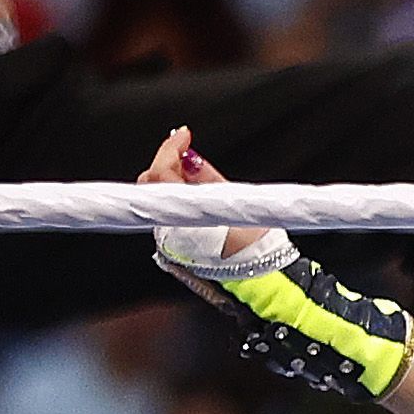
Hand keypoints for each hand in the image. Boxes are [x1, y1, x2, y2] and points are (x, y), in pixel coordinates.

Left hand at [144, 126, 279, 269]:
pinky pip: (170, 210)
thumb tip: (188, 156)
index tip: (185, 134)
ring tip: (196, 166)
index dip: (170, 148)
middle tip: (189, 147)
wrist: (260, 278)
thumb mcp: (235, 204)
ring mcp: (168, 237)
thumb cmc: (254, 246)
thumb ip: (208, 178)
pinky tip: (196, 188)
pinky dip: (179, 193)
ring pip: (160, 197)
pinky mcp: (175, 243)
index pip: (161, 172)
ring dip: (174, 176)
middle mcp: (167, 229)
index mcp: (181, 217)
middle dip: (168, 160)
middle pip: (153, 183)